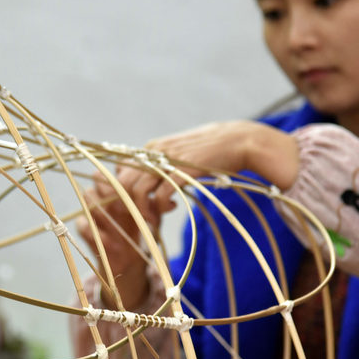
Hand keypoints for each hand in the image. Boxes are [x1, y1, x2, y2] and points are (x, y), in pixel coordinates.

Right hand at [76, 164, 158, 309]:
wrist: (130, 259)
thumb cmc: (142, 231)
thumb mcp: (153, 218)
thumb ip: (158, 207)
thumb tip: (170, 204)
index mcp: (119, 188)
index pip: (116, 169)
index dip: (124, 177)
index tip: (137, 191)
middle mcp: (103, 195)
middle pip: (98, 178)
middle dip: (112, 189)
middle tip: (125, 206)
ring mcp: (91, 210)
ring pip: (88, 196)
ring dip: (104, 209)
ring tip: (118, 225)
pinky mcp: (84, 229)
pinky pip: (82, 223)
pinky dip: (95, 232)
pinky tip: (111, 242)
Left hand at [134, 120, 299, 214]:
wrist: (239, 140)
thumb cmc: (211, 150)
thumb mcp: (180, 154)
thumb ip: (162, 165)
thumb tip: (149, 183)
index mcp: (150, 148)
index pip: (119, 171)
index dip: (120, 192)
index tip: (131, 206)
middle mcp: (153, 152)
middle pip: (122, 183)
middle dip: (126, 205)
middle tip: (139, 218)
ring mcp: (166, 161)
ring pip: (136, 191)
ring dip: (142, 210)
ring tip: (154, 219)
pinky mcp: (181, 171)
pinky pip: (158, 195)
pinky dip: (159, 208)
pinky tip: (171, 209)